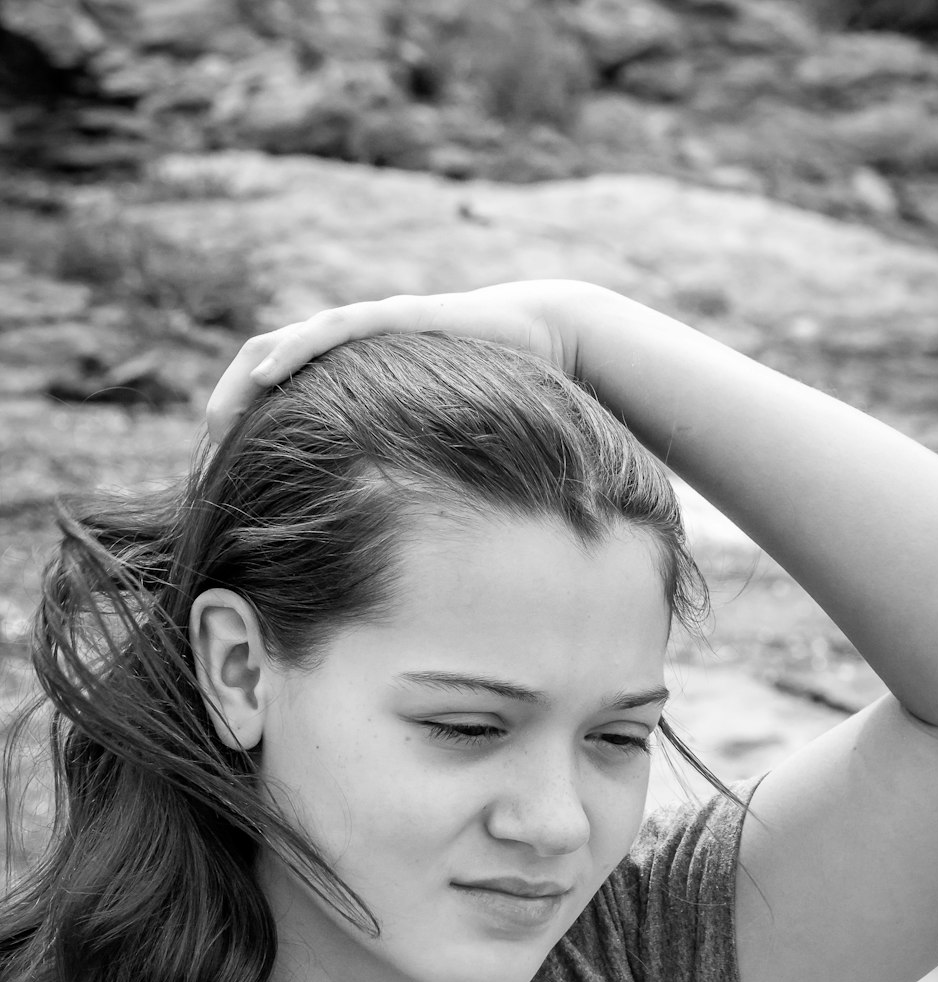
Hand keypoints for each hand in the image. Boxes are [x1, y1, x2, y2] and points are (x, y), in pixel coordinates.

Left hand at [205, 280, 599, 442]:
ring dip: (243, 381)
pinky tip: (264, 374)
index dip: (249, 422)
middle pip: (266, 362)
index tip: (224, 466)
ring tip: (216, 420)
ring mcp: (368, 325)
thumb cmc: (491, 383)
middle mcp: (350, 342)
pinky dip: (291, 349)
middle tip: (207, 451)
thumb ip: (405, 459)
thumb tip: (386, 519)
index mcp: (353, 371)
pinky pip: (331, 329)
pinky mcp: (392, 317)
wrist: (541, 332)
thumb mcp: (435, 431)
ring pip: (284, 343)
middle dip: (230, 404)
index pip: (283, 389)